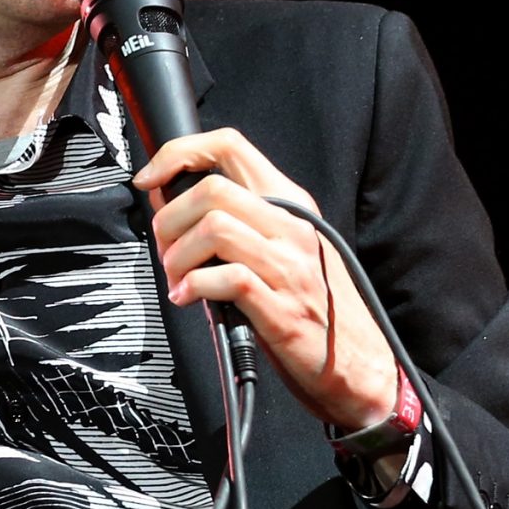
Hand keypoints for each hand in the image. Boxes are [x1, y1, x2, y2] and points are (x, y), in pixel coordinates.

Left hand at [137, 128, 399, 431]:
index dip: (179, 154)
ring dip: (178, 257)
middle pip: (211, 188)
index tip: (150, 180)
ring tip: (179, 279)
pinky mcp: (282, 309)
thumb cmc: (310, 305)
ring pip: (214, 228)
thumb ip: (236, 220)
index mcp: (289, 205)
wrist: (358, 363)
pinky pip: (226, 278)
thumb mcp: (279, 247)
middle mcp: (292, 227)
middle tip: (167, 251)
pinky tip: (189, 299)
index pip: (230, 146)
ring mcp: (290, 267)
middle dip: (169, 220)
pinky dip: (193, 287)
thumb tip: (169, 202)